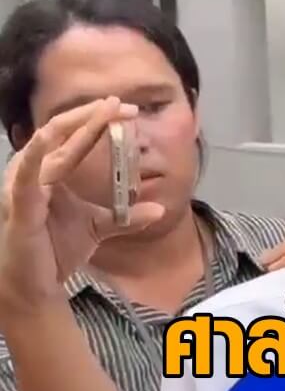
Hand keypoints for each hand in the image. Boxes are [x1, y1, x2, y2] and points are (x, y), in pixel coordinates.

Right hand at [0, 97, 164, 326]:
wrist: (34, 285)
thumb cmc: (55, 250)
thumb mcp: (99, 228)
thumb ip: (127, 216)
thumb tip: (160, 209)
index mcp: (53, 174)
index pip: (75, 138)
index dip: (99, 121)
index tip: (128, 109)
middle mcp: (36, 174)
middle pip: (61, 133)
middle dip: (92, 116)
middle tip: (122, 104)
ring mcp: (24, 188)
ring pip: (46, 147)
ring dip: (73, 126)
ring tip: (99, 111)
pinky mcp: (19, 208)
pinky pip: (25, 178)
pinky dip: (34, 156)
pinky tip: (47, 139)